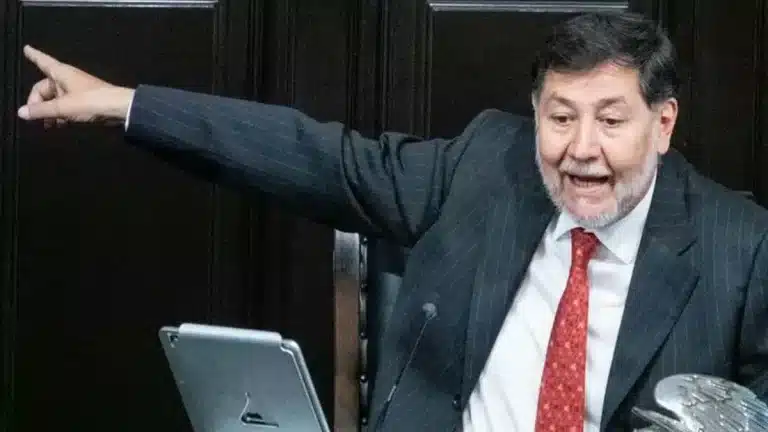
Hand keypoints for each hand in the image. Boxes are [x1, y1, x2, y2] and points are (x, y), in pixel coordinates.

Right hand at [17, 45, 134, 125]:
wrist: (121, 109)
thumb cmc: (92, 102)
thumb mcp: (63, 108)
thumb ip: (41, 111)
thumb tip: (21, 112)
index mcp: (61, 73)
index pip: (43, 61)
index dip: (34, 55)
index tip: (27, 48)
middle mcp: (68, 78)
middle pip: (45, 87)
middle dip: (38, 102)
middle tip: (34, 117)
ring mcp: (77, 89)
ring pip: (56, 98)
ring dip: (49, 111)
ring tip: (47, 125)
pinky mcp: (86, 100)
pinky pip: (67, 105)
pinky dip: (61, 114)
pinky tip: (60, 124)